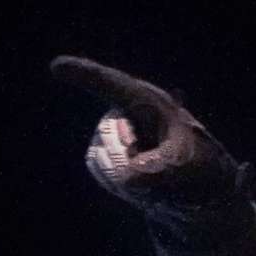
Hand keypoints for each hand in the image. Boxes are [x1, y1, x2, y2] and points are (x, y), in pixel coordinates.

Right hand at [50, 56, 239, 208]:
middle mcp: (124, 110)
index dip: (84, 74)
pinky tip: (140, 181)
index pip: (111, 85)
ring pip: (103, 158)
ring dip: (128, 176)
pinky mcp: (104, 149)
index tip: (57, 67)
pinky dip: (119, 183)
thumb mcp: (185, 170)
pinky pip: (101, 170)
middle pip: (109, 139)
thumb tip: (128, 179)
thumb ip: (159, 172)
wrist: (198, 188)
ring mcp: (112, 130)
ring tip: (154, 176)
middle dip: (130, 161)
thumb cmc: (198, 169)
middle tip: (164, 171)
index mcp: (148, 102)